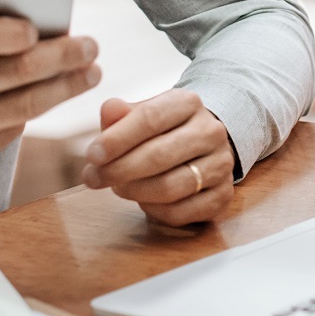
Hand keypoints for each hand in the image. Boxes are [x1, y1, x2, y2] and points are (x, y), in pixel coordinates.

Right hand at [0, 0, 99, 207]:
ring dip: (64, 88)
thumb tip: (16, 6)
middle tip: (91, 46)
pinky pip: (10, 132)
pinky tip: (55, 94)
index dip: (14, 32)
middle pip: (11, 75)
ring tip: (90, 72)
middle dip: (61, 58)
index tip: (43, 25)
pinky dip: (36, 111)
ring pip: (22, 108)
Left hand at [80, 90, 233, 225]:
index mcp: (189, 103)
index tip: (92, 155)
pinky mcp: (222, 195)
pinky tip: (142, 201)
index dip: (117, 139)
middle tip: (93, 178)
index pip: (151, 118)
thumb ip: (121, 114)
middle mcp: (211, 132)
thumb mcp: (142, 112)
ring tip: (116, 187)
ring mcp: (221, 165)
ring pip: (170, 187)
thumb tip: (109, 111)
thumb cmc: (163, 129)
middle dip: (119, 170)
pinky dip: (154, 211)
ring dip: (134, 191)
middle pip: (159, 156)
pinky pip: (181, 212)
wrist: (203, 142)